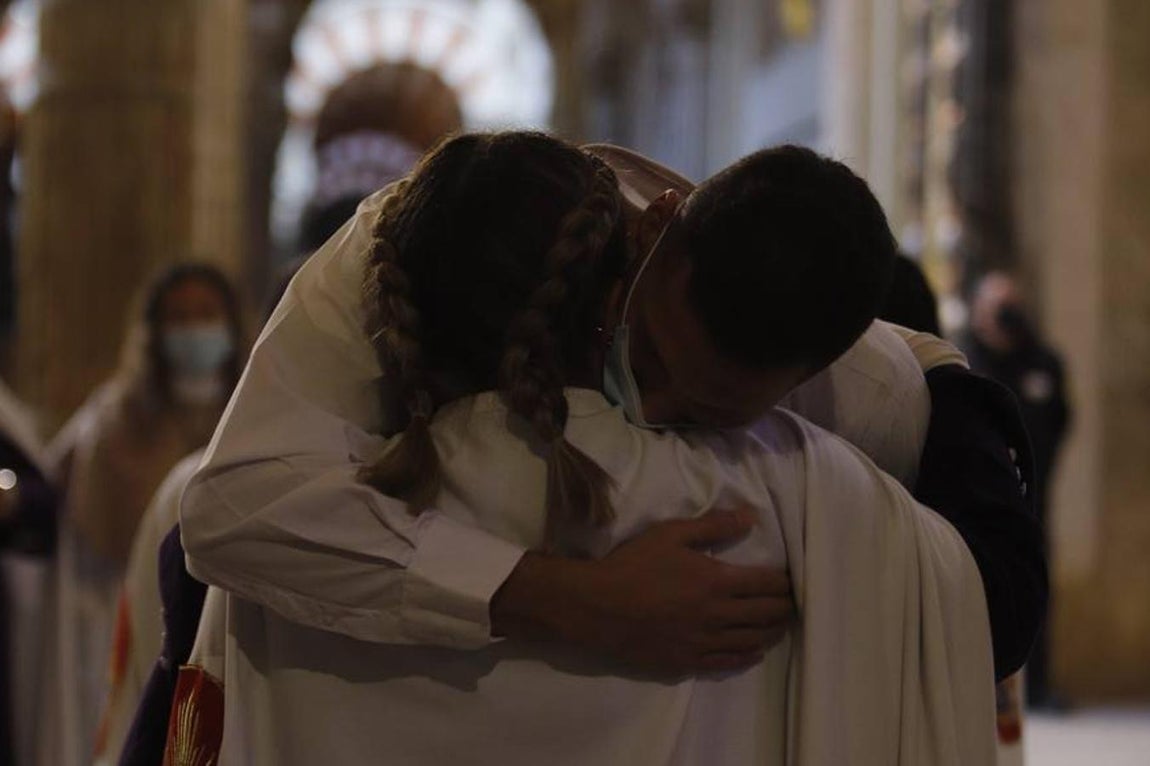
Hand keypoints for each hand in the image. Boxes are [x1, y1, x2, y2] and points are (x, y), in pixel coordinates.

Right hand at [491, 508, 793, 674]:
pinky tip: (754, 650)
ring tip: (780, 625)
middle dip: (785, 607)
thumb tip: (751, 517)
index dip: (786, 581)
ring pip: (752, 641)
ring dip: (772, 632)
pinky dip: (748, 656)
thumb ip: (714, 526)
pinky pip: (728, 662)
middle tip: (793, 602)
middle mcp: (718, 616)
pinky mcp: (689, 662)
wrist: (597, 607)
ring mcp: (705, 643)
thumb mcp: (671, 534)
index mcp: (717, 582)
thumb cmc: (633, 565)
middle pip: (766, 615)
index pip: (767, 584)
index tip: (793, 578)